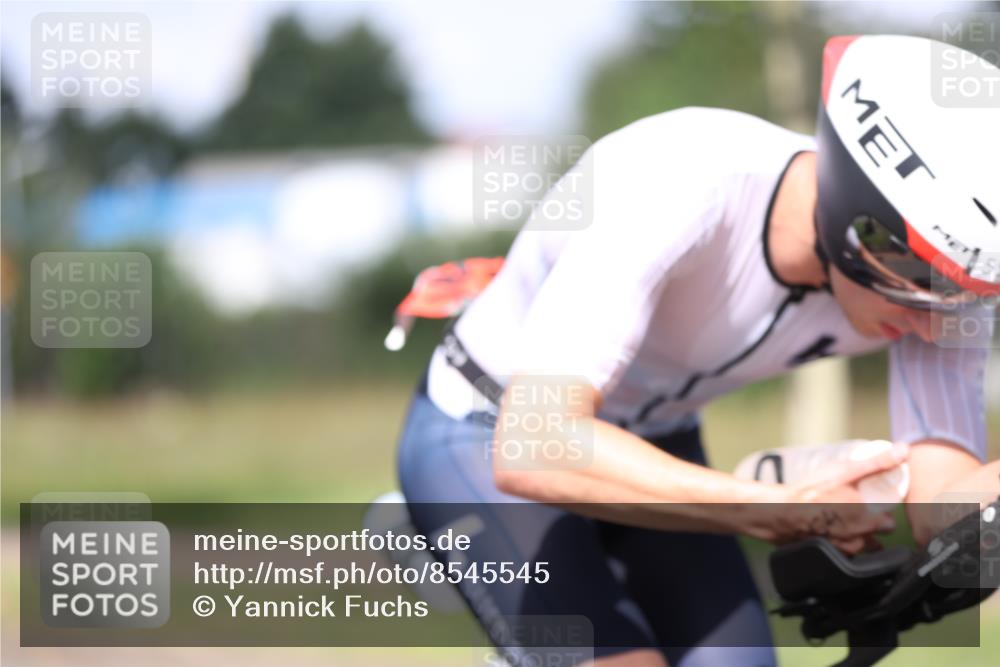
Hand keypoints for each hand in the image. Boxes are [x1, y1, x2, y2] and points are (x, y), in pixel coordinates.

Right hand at [756, 442, 908, 553]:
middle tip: (856, 507)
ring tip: (841, 517)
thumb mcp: (844, 471)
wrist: (777, 512)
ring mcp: (843, 551)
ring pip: (860, 545)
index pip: (889, 523)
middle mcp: (858, 540)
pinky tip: (829, 527)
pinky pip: (843, 550)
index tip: (872, 502)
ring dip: (857, 534)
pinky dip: (840, 540)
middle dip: (871, 524)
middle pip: (876, 535)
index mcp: (868, 521)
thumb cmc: (809, 492)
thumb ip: (876, 463)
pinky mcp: (828, 555)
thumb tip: (904, 450)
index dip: (883, 511)